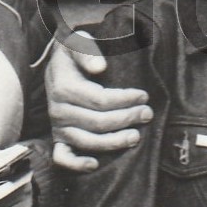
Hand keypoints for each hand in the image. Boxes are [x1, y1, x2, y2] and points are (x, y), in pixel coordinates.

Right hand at [46, 44, 152, 170]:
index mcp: (64, 88)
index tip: (143, 96)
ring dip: (113, 142)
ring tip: (135, 137)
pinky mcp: (58, 138)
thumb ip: (87, 51)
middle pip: (97, 123)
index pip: (100, 100)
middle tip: (147, 114)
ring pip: (86, 142)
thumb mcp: (78, 41)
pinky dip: (76, 164)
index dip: (124, 100)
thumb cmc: (74, 51)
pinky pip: (62, 157)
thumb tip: (100, 67)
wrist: (58, 62)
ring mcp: (58, 126)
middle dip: (126, 119)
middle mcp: (58, 110)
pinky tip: (95, 164)